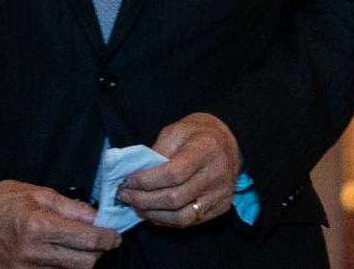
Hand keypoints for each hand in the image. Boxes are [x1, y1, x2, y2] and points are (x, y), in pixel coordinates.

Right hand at [0, 180, 120, 268]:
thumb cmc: (6, 202)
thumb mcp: (40, 193)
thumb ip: (72, 207)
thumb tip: (99, 217)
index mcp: (39, 226)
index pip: (88, 239)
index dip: (108, 238)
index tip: (115, 236)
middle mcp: (32, 252)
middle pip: (85, 263)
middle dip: (99, 251)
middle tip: (101, 240)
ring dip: (82, 261)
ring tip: (79, 246)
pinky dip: (64, 268)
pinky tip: (62, 256)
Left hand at [120, 112, 240, 227]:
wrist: (227, 141)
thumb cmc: (197, 134)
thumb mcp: (176, 131)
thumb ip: (157, 152)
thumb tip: (135, 176)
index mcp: (206, 150)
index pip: (173, 174)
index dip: (146, 181)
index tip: (128, 181)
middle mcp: (217, 174)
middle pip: (175, 199)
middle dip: (144, 200)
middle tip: (126, 196)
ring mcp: (221, 194)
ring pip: (182, 217)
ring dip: (153, 215)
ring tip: (137, 207)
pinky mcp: (221, 207)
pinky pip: (190, 222)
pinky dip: (167, 220)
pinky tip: (153, 212)